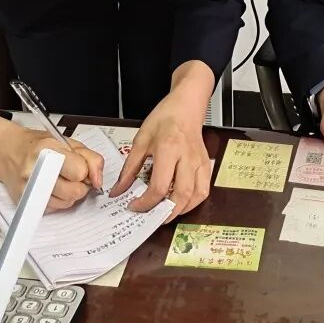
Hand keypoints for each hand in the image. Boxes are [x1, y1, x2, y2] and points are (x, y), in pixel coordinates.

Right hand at [0, 112, 103, 212]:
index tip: (79, 165)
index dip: (85, 170)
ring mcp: (29, 188)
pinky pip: (55, 209)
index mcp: (49, 150)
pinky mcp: (27, 202)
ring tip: (61, 179)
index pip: (80, 172)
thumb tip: (98, 180)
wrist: (9, 152)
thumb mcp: (70, 143)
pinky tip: (51, 187)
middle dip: (80, 185)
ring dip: (70, 193)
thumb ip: (91, 159)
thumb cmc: (40, 146)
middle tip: (72, 174)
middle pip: (75, 192)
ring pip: (67, 203)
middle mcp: (36, 171)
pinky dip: (58, 200)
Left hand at [111, 60, 213, 221]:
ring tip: (166, 212)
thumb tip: (118, 191)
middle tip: (151, 217)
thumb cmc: (164, 119)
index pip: (159, 186)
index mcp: (168, 149)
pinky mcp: (205, 163)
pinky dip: (194, 201)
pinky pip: (204, 189)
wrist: (186, 106)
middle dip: (165, 212)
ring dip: (182, 210)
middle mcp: (187, 157)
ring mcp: (199, 161)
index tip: (134, 206)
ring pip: (196, 195)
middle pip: (181, 195)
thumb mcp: (141, 140)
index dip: (145, 202)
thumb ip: (130, 168)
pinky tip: (182, 202)